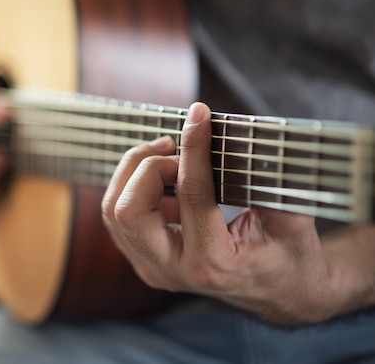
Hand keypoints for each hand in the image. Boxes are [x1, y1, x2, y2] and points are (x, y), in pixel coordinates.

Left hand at [102, 102, 336, 324]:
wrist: (281, 294)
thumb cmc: (290, 257)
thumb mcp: (295, 224)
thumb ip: (276, 187)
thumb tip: (255, 145)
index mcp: (214, 263)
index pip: (191, 195)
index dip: (193, 148)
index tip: (198, 115)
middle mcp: (174, 271)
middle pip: (130, 209)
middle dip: (147, 165)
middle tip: (175, 145)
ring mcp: (154, 269)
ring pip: (114, 212)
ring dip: (132, 173)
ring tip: (165, 154)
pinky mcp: (144, 262)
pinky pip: (117, 219)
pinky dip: (130, 188)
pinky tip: (161, 177)